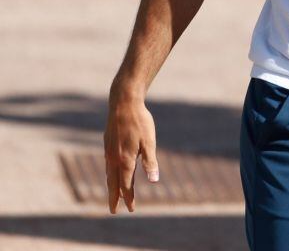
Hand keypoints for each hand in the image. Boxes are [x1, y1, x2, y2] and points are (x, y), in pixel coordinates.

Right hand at [103, 92, 158, 212]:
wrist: (123, 103)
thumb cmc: (140, 122)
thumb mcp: (149, 142)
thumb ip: (150, 162)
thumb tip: (154, 180)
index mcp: (125, 160)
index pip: (126, 184)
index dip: (129, 198)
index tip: (131, 209)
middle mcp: (114, 158)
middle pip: (113, 183)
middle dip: (115, 197)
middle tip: (114, 211)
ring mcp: (108, 151)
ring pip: (109, 174)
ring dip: (111, 186)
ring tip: (114, 195)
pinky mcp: (107, 144)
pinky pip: (107, 164)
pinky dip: (110, 174)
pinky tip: (112, 174)